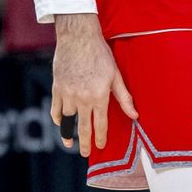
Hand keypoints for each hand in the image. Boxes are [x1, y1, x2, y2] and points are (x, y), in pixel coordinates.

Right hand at [51, 14, 135, 157]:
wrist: (78, 38)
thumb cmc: (101, 54)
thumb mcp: (116, 75)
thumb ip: (124, 97)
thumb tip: (135, 115)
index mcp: (99, 96)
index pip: (100, 124)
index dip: (100, 137)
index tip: (100, 147)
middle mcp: (82, 99)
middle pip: (82, 127)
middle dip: (85, 142)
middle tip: (85, 153)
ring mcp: (67, 94)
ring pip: (66, 121)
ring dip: (68, 134)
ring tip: (70, 143)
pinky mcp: (56, 88)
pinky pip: (55, 110)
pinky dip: (58, 119)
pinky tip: (61, 123)